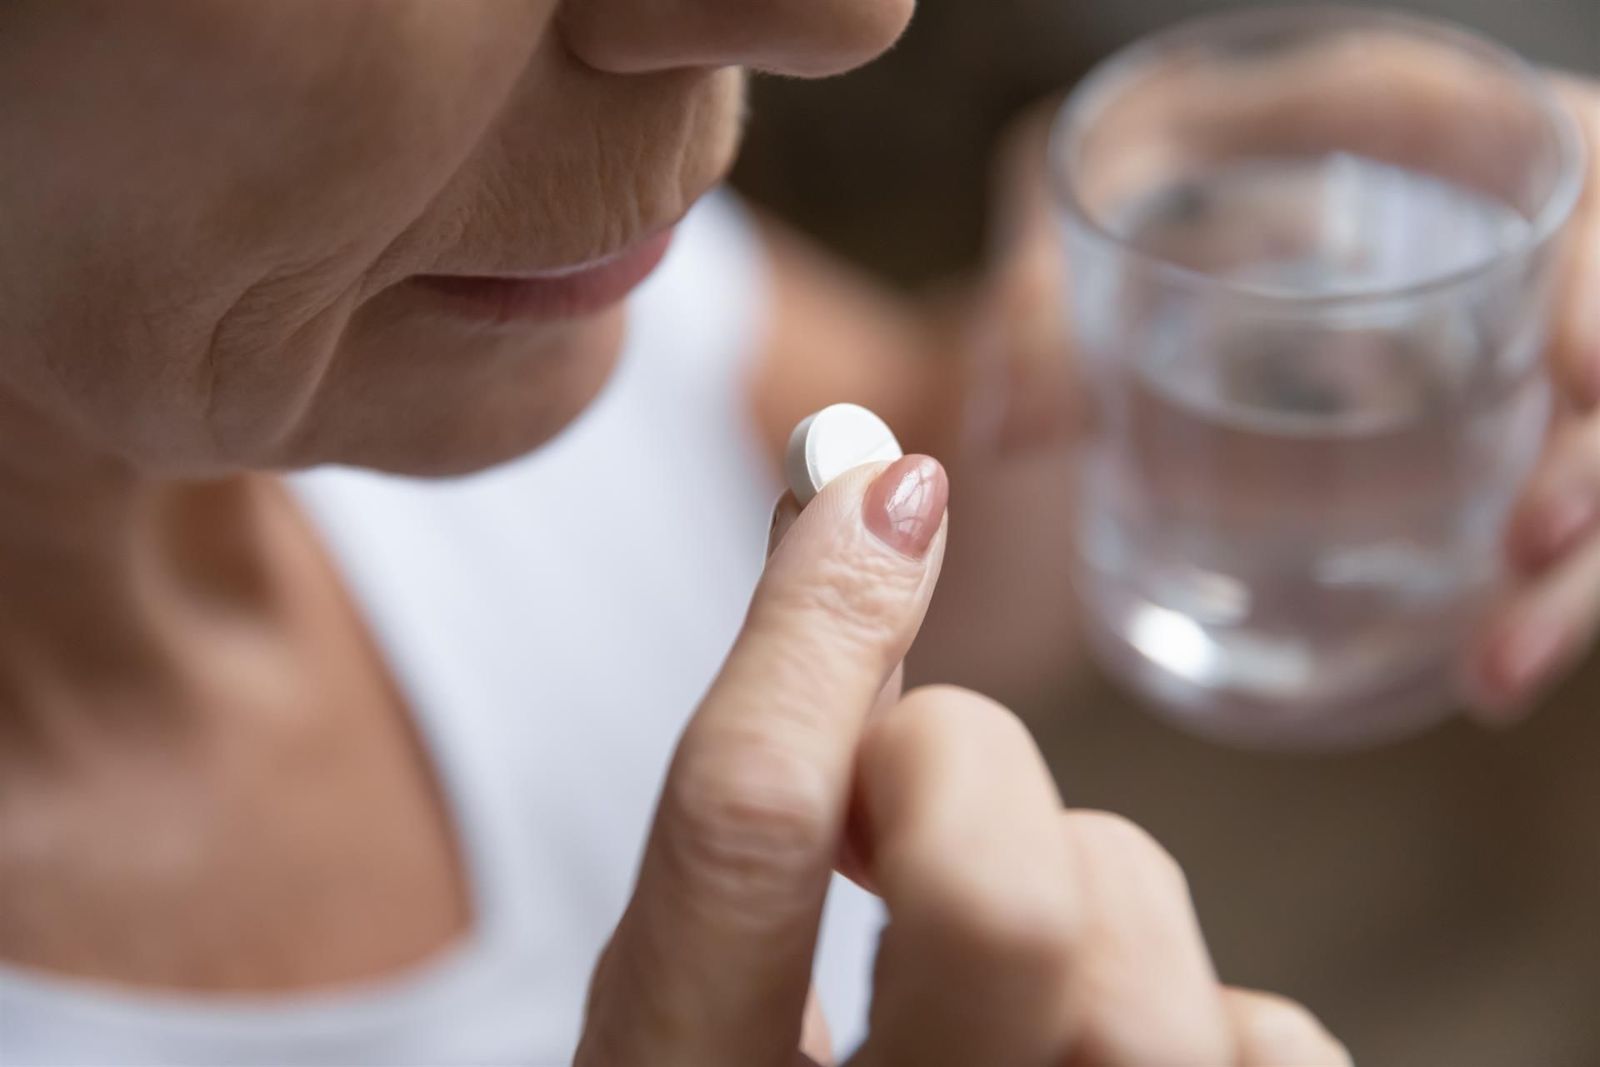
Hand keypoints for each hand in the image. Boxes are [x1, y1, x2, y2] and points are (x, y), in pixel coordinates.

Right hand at [576, 457, 1345, 1064]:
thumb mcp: (704, 983)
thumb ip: (762, 788)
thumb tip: (870, 510)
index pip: (747, 830)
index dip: (817, 630)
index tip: (879, 488)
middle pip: (1002, 897)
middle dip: (961, 766)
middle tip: (911, 797)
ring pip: (1150, 956)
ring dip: (1086, 889)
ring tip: (1018, 968)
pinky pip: (1276, 1046)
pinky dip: (1215, 1013)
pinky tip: (1112, 1040)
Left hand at [920, 75, 1599, 723]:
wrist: (1129, 269)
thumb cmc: (1125, 198)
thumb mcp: (1082, 204)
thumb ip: (1038, 299)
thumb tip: (1009, 430)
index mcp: (1428, 130)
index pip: (1574, 176)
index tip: (1585, 380)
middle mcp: (1491, 239)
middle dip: (1598, 458)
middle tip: (1530, 543)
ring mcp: (1500, 348)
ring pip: (1586, 455)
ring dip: (1574, 572)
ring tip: (1492, 669)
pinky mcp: (1481, 438)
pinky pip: (1549, 519)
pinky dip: (1533, 599)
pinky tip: (1481, 675)